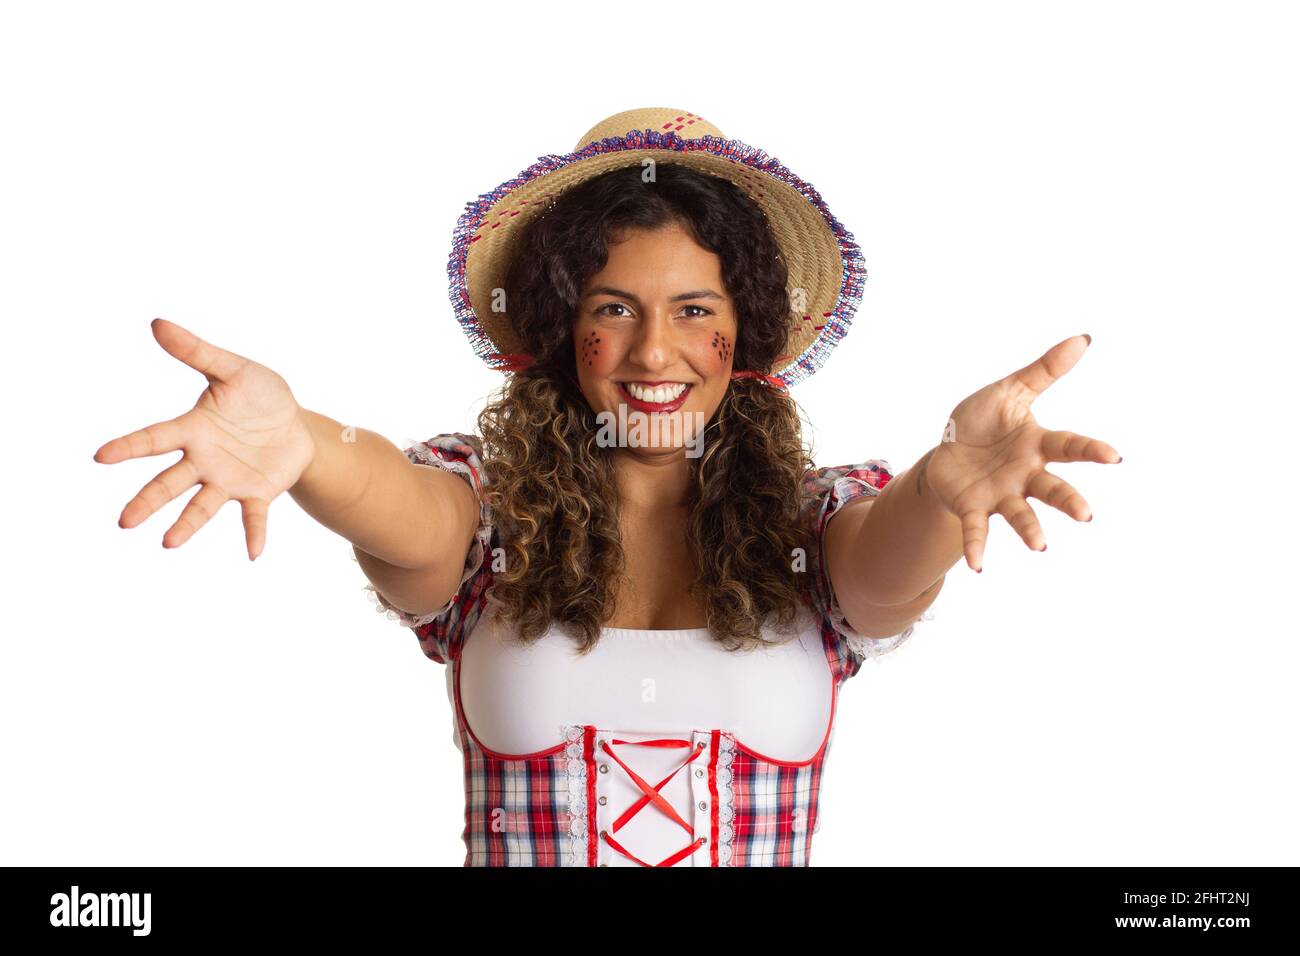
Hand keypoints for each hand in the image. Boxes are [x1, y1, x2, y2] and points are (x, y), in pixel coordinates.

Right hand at [94, 319, 315, 560]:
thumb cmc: (260, 395)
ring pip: (202, 505)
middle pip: (170, 482)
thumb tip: (157, 323)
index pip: (155, 438)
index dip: (129, 447)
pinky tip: (253, 553)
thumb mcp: (235, 369)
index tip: (100, 457)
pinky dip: (253, 534)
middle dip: (148, 500)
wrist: (296, 423)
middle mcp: (204, 459)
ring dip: (187, 524)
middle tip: (125, 521)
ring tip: (168, 543)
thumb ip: (198, 352)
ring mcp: (229, 479)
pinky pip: (254, 517)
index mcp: (194, 429)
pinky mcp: (257, 493)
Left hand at [920, 333, 1120, 572]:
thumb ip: (1045, 370)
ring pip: (1020, 513)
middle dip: (1068, 500)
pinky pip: (977, 529)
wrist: (947, 448)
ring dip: (1030, 530)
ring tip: (1041, 546)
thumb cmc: (985, 420)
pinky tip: (977, 566)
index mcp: (1036, 444)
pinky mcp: (973, 507)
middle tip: (1086, 515)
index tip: (1114, 456)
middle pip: (1051, 488)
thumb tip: (1083, 338)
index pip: (1069, 446)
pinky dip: (977, 547)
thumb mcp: (1011, 390)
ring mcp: (1001, 494)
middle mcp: (1025, 474)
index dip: (1091, 450)